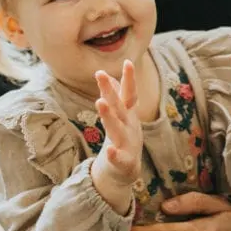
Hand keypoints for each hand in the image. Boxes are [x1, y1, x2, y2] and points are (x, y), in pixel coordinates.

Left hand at [94, 60, 142, 184]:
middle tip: (100, 74)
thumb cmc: (123, 136)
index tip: (128, 62)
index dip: (129, 78)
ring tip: (100, 102)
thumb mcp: (121, 115)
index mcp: (127, 114)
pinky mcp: (124, 162)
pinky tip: (109, 151)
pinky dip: (114, 154)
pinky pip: (118, 158)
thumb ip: (115, 96)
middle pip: (119, 107)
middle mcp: (128, 125)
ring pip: (117, 129)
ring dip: (109, 116)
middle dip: (110, 91)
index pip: (129, 93)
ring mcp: (127, 143)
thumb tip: (107, 75)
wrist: (127, 169)